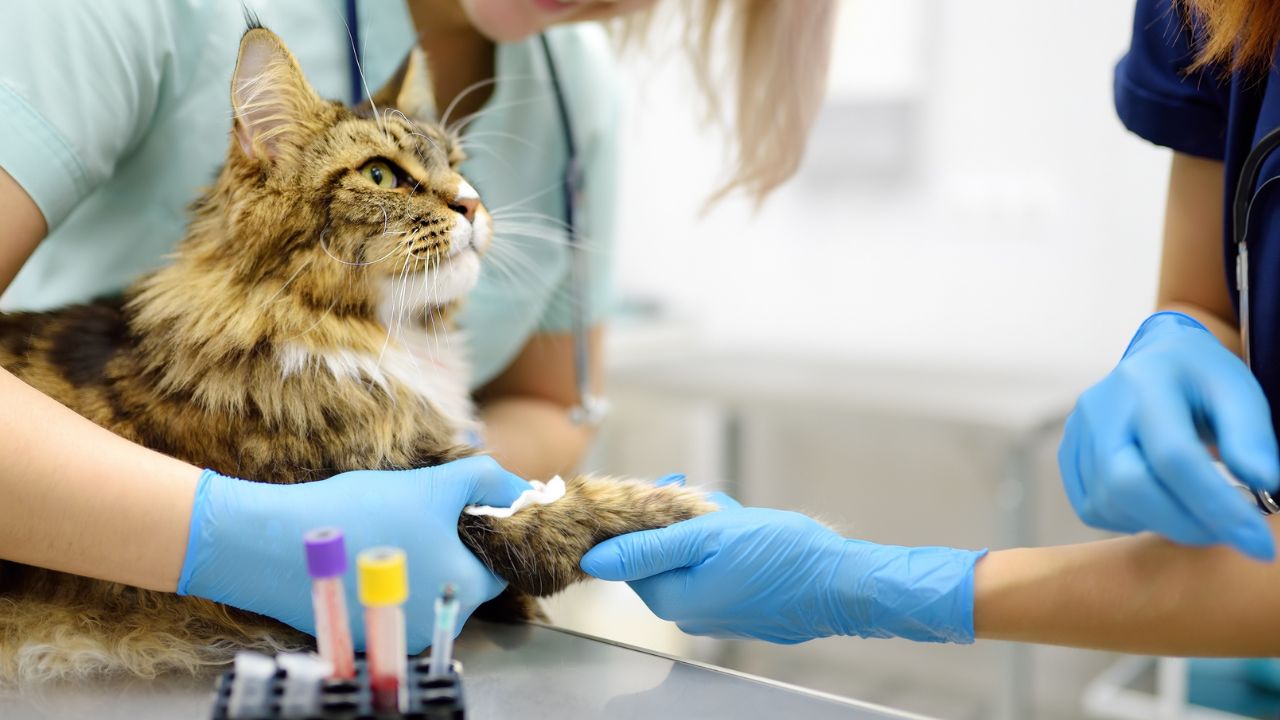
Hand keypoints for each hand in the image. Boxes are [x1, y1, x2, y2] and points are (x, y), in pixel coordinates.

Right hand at [178, 456, 529, 651]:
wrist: (273, 542)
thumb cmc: (360, 512)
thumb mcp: (433, 484)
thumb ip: (486, 482)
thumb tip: (522, 490)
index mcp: (463, 590)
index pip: (497, 567)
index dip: (483, 534)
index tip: (457, 512)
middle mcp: (436, 623)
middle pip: (461, 581)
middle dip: (447, 548)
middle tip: (416, 515)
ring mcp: (398, 634)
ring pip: (425, 591)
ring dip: (416, 563)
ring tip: (385, 531)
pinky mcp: (363, 636)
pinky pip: (390, 604)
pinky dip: (383, 581)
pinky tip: (361, 551)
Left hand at [580, 505, 984, 643]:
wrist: (842, 584)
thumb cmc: (782, 556)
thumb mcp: (707, 536)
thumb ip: (646, 548)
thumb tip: (595, 558)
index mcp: (672, 599)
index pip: (625, 560)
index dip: (637, 521)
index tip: (657, 494)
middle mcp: (688, 614)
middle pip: (657, 557)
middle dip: (676, 522)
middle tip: (702, 501)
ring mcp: (716, 613)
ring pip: (689, 558)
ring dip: (702, 530)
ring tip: (732, 516)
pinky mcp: (739, 607)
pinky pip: (714, 569)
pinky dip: (723, 546)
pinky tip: (747, 532)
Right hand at [1059, 311, 1279, 559]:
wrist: (1156, 358)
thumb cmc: (1201, 377)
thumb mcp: (1239, 391)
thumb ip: (1252, 435)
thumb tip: (1262, 483)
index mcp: (1146, 383)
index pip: (1174, 456)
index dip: (1216, 507)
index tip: (1259, 544)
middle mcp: (1100, 408)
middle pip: (1126, 485)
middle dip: (1184, 523)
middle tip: (1230, 534)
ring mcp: (1077, 433)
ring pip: (1109, 504)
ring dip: (1162, 523)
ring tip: (1198, 510)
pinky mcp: (1068, 456)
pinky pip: (1093, 508)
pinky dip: (1132, 518)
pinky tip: (1160, 501)